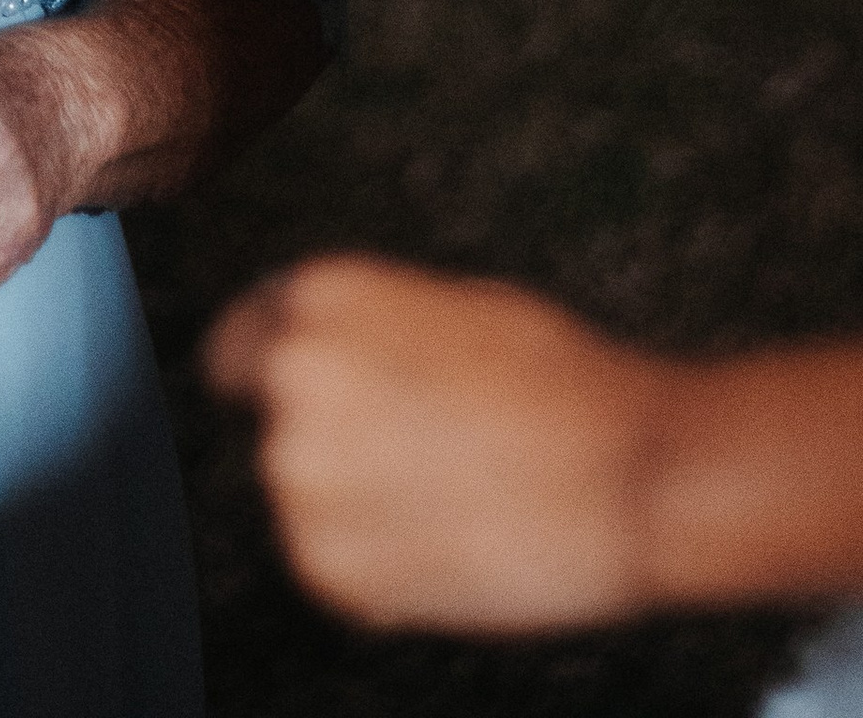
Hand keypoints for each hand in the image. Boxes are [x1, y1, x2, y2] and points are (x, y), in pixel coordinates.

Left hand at [205, 257, 669, 632]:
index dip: (272, 381)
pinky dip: (376, 567)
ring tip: (450, 495)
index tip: (306, 407)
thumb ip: (367, 334)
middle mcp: (292, 375)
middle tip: (421, 455)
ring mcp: (300, 473)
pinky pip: (332, 567)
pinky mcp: (324, 562)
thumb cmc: (554, 379)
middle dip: (334, 444)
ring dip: (357, 506)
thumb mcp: (446, 308)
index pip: (239, 346)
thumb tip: (334, 363)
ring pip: (307, 500)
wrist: (624, 473)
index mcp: (319, 295)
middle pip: (280, 427)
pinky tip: (449, 540)